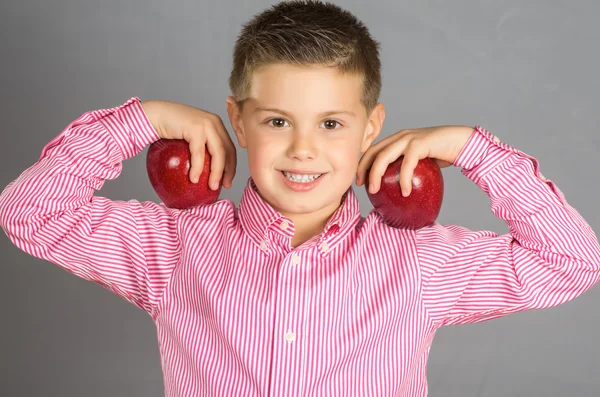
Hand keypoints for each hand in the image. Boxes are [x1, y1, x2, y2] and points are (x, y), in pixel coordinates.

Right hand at [141, 100, 236, 188]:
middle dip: (228, 171)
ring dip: (216, 172)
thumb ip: (200, 148)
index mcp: (216, 125)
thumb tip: (205, 173)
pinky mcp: (195, 128)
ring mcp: (206, 124)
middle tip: (224, 186)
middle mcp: (214, 123)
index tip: (227, 181)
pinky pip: (199, 153)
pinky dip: (198, 168)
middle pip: (228, 151)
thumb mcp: (191, 137)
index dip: (232, 166)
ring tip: (212, 186)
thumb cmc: (169, 129)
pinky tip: (194, 179)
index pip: (230, 148)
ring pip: (218, 153)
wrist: (154, 115)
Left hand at [356, 125, 473, 196]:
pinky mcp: (420, 144)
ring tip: (374, 191)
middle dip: (363, 169)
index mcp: (397, 139)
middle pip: (373, 152)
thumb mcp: (420, 161)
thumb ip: (407, 167)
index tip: (359, 180)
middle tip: (361, 186)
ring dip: (375, 174)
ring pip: (384, 157)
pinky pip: (406, 164)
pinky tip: (404, 192)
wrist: (463, 142)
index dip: (362, 164)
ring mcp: (409, 138)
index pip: (373, 150)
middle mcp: (400, 136)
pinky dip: (403, 179)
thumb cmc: (442, 153)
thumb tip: (397, 189)